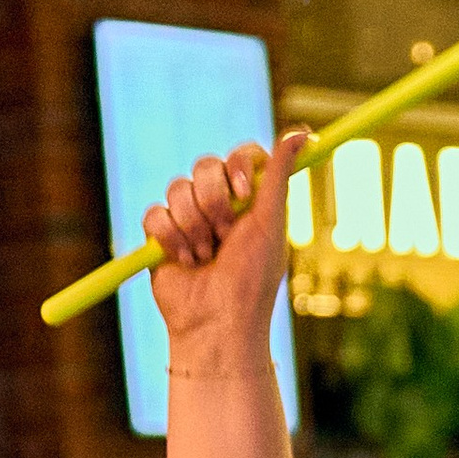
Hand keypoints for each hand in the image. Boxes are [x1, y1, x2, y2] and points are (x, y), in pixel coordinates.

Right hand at [147, 130, 307, 370]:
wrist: (217, 325)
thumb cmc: (251, 281)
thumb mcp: (270, 224)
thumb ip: (279, 176)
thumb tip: (303, 132)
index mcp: (249, 199)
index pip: (240, 156)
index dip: (238, 167)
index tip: (243, 193)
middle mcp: (218, 203)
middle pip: (205, 166)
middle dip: (214, 202)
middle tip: (224, 236)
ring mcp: (188, 219)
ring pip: (177, 189)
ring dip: (193, 226)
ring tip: (204, 257)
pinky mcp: (160, 237)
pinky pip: (155, 214)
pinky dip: (169, 238)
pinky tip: (183, 262)